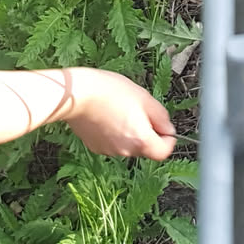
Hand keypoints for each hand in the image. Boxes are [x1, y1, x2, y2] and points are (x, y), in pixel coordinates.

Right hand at [62, 69, 177, 159]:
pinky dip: (113, 133)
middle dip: (146, 131)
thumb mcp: (144, 98)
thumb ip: (161, 116)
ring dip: (129, 131)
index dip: (167, 139)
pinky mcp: (95, 147)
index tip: (163, 126)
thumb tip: (168, 129)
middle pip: (145, 147)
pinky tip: (106, 115)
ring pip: (128, 144)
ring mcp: (109, 151)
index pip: (164, 152)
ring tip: (118, 110)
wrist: (75, 94)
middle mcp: (126, 151)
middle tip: (138, 110)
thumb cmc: (109, 91)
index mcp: (141, 140)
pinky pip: (112, 142)